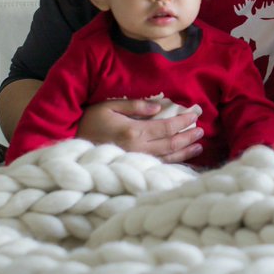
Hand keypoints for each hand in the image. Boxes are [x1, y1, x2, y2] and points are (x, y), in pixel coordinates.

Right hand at [77, 98, 203, 163]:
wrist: (71, 147)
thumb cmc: (89, 121)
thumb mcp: (109, 106)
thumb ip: (136, 106)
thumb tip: (159, 107)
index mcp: (134, 131)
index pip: (167, 127)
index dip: (184, 121)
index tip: (196, 114)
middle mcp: (138, 149)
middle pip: (171, 143)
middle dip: (188, 136)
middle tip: (201, 129)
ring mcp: (136, 161)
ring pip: (167, 157)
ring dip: (185, 151)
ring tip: (199, 145)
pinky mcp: (132, 167)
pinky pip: (157, 166)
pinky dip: (173, 163)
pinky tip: (182, 159)